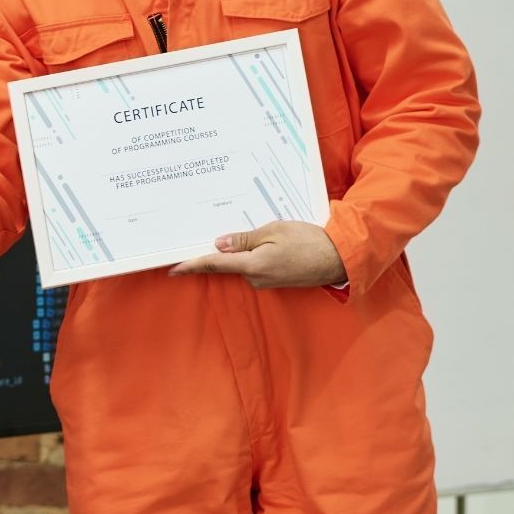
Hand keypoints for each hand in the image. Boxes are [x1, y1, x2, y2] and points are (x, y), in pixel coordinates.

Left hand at [167, 221, 347, 289]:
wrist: (339, 257)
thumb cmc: (309, 240)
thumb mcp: (275, 230)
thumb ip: (245, 239)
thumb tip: (220, 245)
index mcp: (254, 265)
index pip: (215, 264)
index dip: (192, 265)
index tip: (173, 268)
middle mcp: (256, 278)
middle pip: (228, 263)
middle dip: (222, 250)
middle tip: (218, 232)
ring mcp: (266, 282)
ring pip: (243, 264)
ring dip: (243, 251)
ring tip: (257, 232)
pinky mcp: (275, 281)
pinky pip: (256, 267)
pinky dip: (255, 256)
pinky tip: (266, 243)